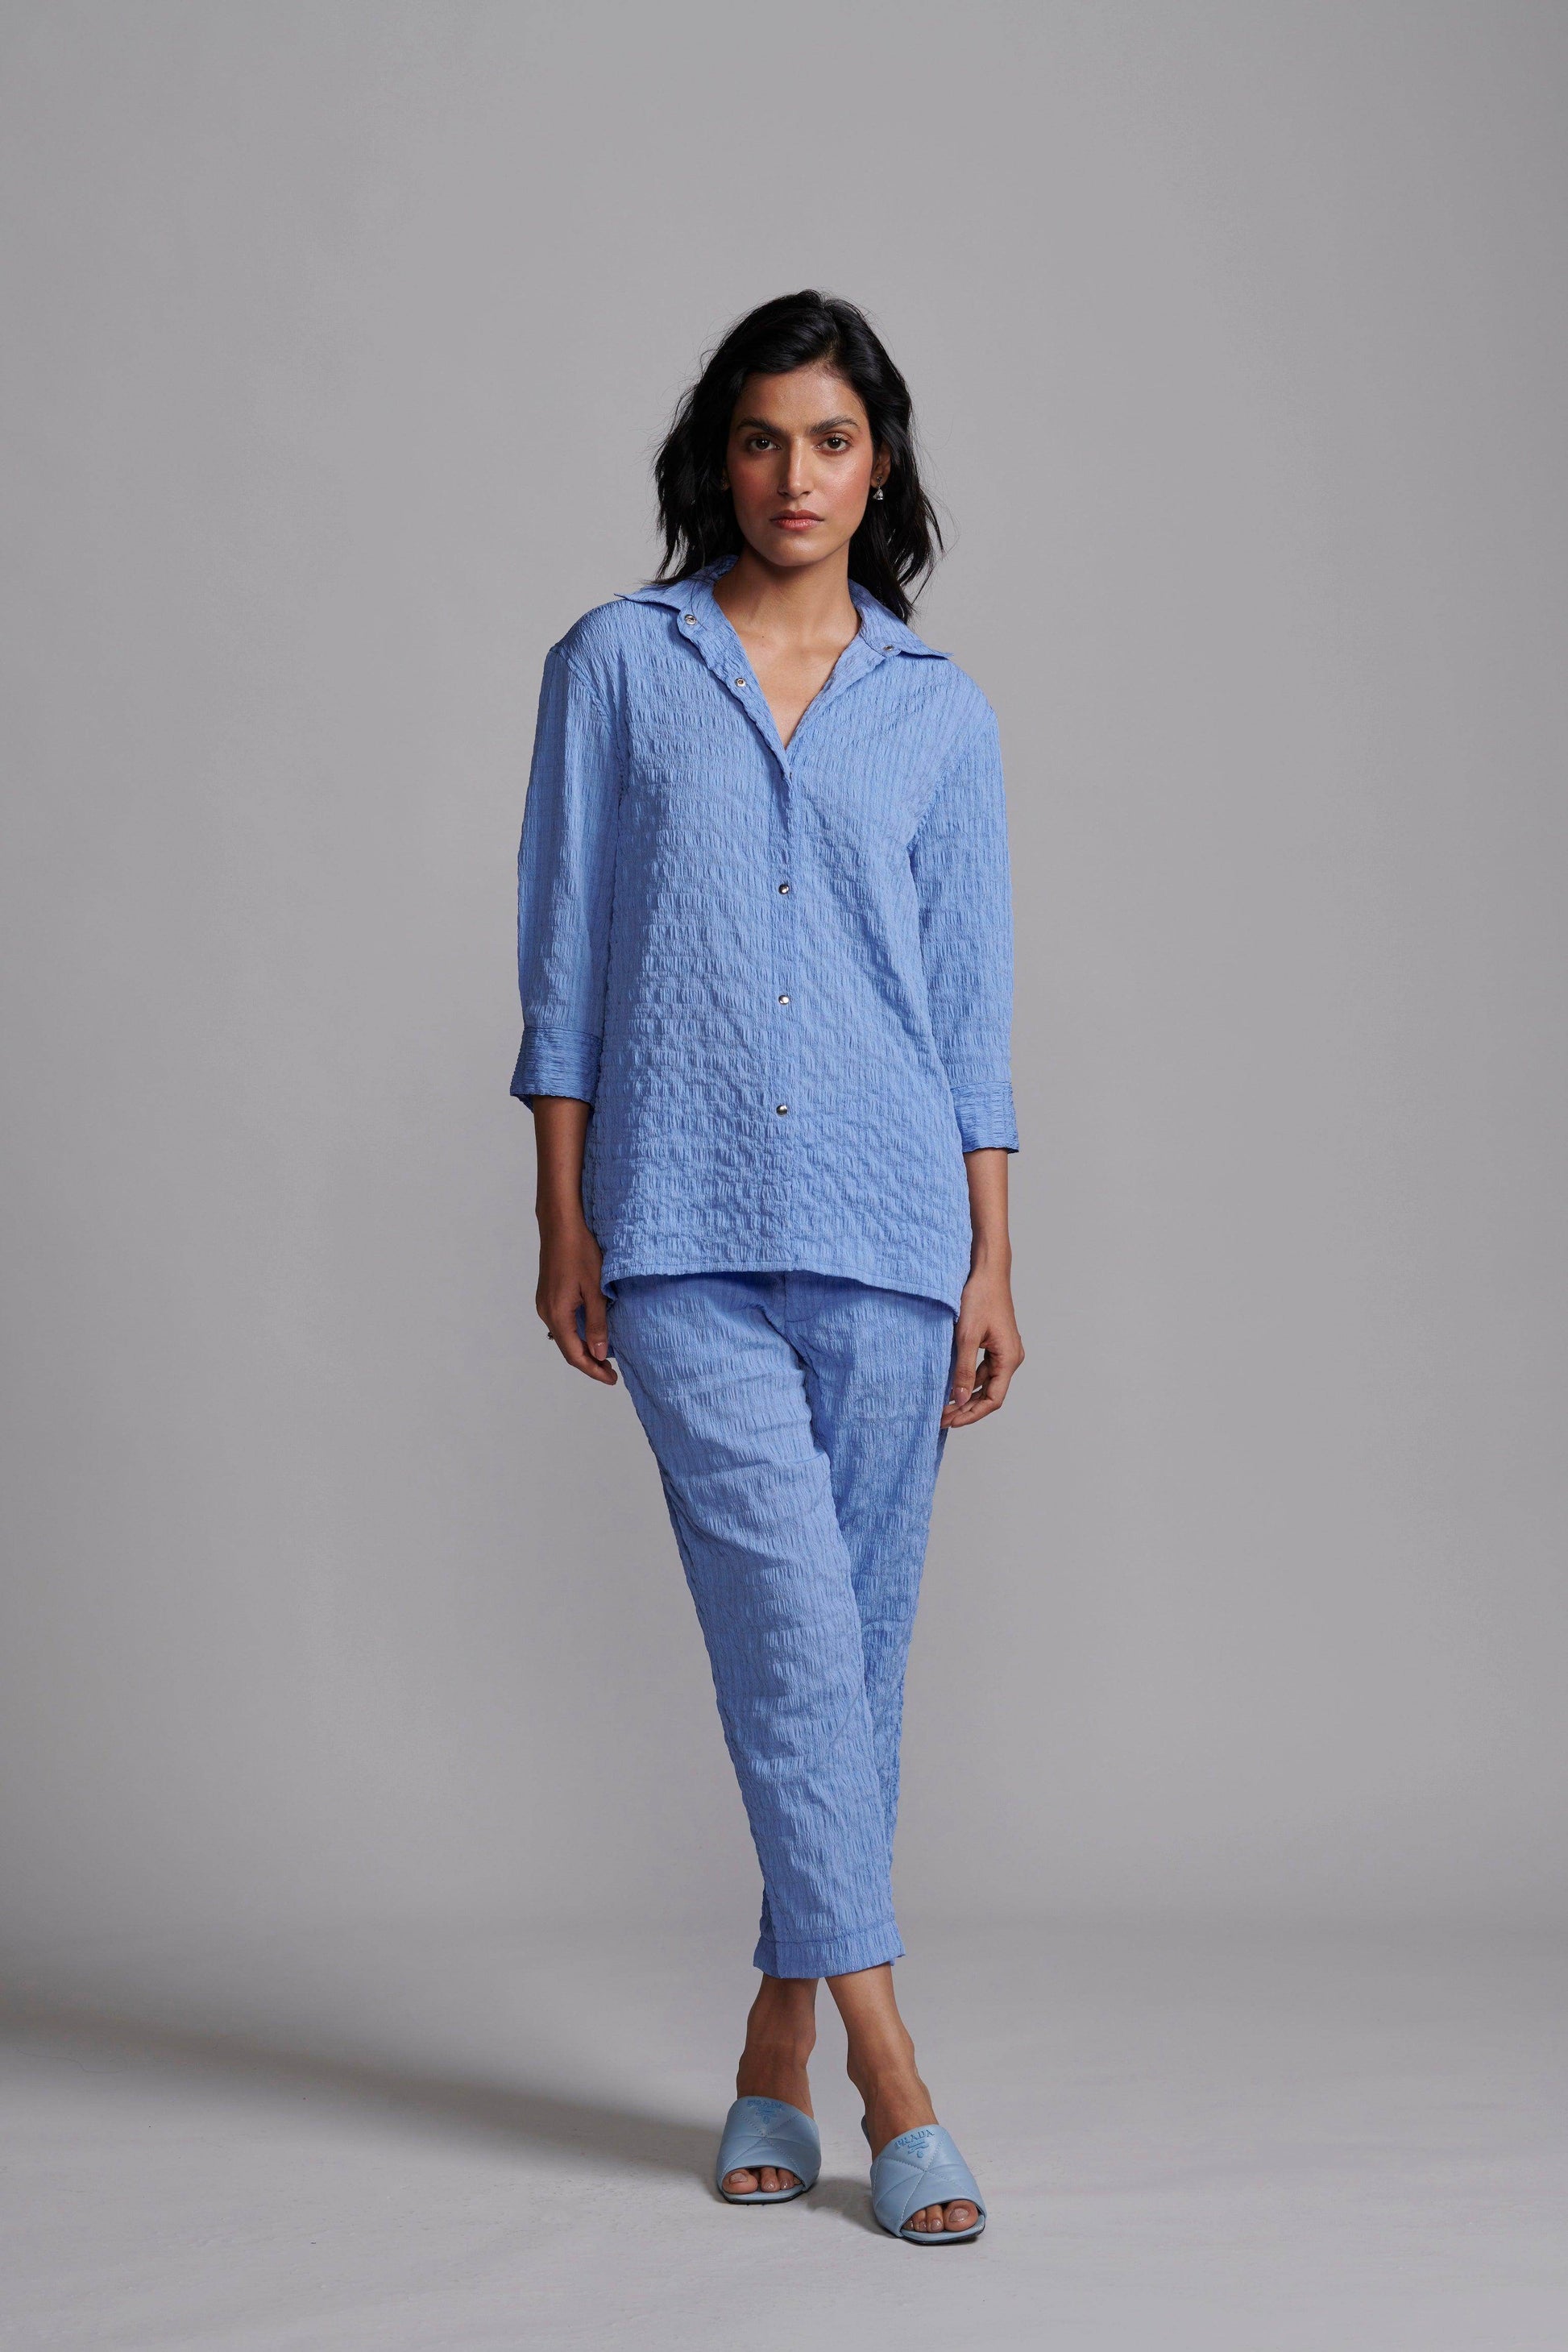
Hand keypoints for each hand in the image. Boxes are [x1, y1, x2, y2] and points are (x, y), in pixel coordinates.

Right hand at [536, 1216, 616, 1385]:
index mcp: (557, 1314)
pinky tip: (591, 1333)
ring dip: (583, 1349)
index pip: (575, 1355)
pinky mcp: (547, 1296)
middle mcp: (546, 1312)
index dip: (594, 1370)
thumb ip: (598, 1323)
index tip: (612, 1379)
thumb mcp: (596, 1289)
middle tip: (611, 1372)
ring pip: (564, 1337)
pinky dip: (576, 1334)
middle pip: (567, 1349)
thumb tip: (600, 1353)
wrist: (560, 1224)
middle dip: (589, 1363)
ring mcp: (544, 1304)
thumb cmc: (580, 1251)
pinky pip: (561, 1323)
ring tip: (605, 1356)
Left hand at [942, 1261, 1022, 1428]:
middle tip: (941, 1418)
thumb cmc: (980, 1298)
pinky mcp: (995, 1344)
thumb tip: (960, 1400)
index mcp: (1009, 1359)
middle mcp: (1011, 1358)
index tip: (950, 1421)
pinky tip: (950, 1384)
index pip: (993, 1399)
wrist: (987, 1271)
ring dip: (966, 1395)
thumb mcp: (966, 1337)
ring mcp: (1004, 1351)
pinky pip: (983, 1369)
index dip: (972, 1414)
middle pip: (990, 1394)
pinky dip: (968, 1379)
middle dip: (966, 1408)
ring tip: (943, 1405)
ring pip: (986, 1383)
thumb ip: (963, 1371)